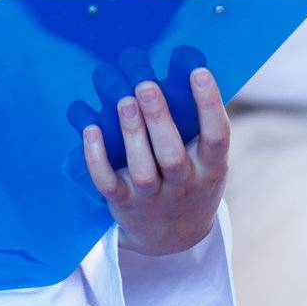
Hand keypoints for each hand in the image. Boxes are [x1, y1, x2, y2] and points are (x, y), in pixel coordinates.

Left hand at [81, 68, 229, 256]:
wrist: (174, 239)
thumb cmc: (191, 180)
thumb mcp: (206, 160)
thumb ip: (197, 126)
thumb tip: (182, 66)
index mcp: (210, 168)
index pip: (216, 136)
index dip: (209, 104)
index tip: (198, 72)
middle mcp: (184, 185)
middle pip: (172, 155)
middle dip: (159, 120)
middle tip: (145, 86)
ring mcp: (153, 198)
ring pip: (143, 170)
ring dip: (132, 135)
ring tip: (124, 101)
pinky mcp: (124, 204)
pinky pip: (108, 183)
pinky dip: (97, 159)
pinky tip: (90, 130)